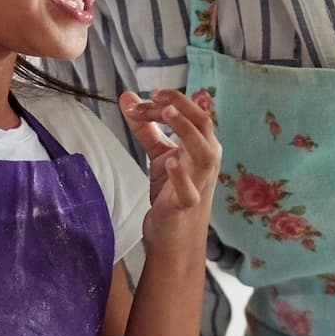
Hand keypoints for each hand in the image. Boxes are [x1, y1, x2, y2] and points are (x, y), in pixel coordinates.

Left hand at [121, 88, 219, 260]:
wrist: (174, 239)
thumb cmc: (171, 193)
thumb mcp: (159, 155)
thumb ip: (145, 127)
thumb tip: (127, 97)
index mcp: (203, 146)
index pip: (191, 114)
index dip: (167, 102)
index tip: (138, 101)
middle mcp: (206, 161)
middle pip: (203, 124)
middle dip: (181, 106)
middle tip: (156, 96)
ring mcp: (199, 184)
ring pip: (204, 153)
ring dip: (186, 130)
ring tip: (167, 112)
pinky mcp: (186, 206)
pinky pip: (190, 192)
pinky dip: (181, 177)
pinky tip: (170, 162)